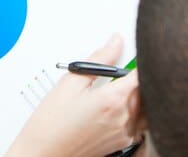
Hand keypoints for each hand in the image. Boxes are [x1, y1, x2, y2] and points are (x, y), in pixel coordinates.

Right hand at [6, 34, 142, 156]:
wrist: (42, 155)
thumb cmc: (51, 124)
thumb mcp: (70, 83)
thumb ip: (99, 59)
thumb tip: (116, 42)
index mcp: (113, 100)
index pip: (142, 73)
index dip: (140, 61)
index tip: (134, 56)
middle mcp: (123, 118)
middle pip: (145, 90)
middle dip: (136, 78)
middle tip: (119, 74)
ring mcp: (124, 134)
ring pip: (145, 108)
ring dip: (138, 97)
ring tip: (117, 92)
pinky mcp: (122, 145)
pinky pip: (139, 125)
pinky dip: (134, 114)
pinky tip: (116, 110)